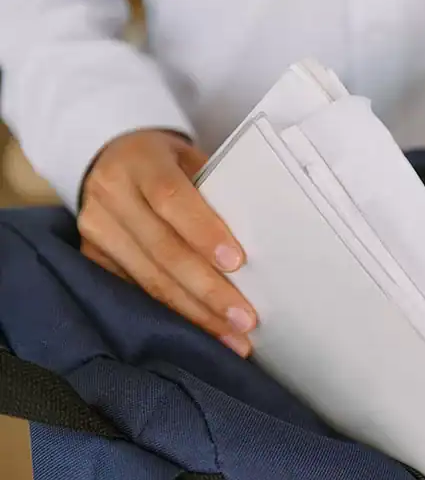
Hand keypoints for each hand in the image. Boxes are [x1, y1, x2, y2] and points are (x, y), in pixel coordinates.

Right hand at [78, 130, 255, 356]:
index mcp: (139, 162)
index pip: (170, 198)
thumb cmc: (167, 163)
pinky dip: (172, 314)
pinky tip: (202, 331)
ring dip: (194, 312)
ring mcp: (96, 229)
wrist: (111, 159)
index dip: (203, 232)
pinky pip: (135, 292)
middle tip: (244, 318)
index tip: (238, 262)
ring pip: (148, 279)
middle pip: (162, 249)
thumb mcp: (189, 159)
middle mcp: (111, 195)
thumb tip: (262, 237)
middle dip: (207, 289)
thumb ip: (216, 189)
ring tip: (232, 335)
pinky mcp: (92, 257)